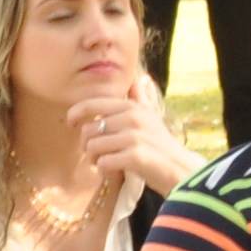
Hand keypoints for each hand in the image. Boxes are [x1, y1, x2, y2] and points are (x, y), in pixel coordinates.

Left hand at [71, 77, 192, 189]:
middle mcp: (133, 118)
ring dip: (95, 159)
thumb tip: (140, 79)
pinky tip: (113, 171)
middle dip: (87, 145)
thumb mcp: (151, 117)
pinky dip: (104, 170)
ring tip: (105, 163)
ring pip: (93, 148)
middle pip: (88, 130)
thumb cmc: (160, 145)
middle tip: (96, 154)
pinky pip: (103, 162)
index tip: (70, 123)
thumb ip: (140, 99)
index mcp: (132, 107)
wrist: (180, 169)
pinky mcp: (135, 156)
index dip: (75, 113)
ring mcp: (134, 137)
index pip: (92, 104)